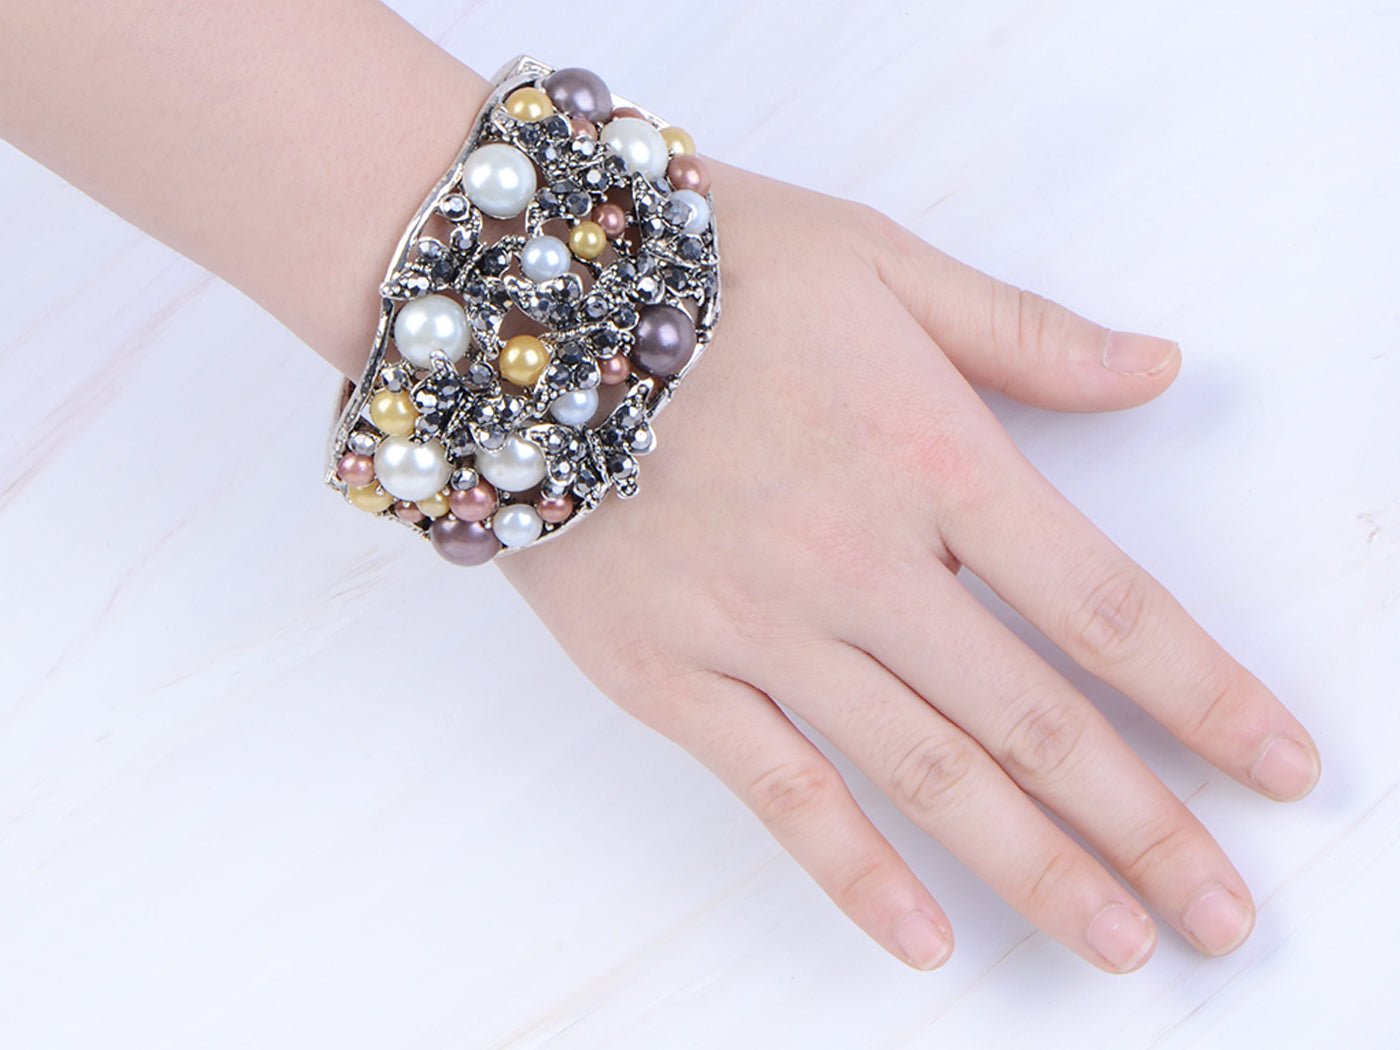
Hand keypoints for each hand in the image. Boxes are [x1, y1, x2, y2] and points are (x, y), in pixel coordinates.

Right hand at [497, 159, 1319, 972]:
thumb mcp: (881, 261)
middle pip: (1034, 719)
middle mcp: (862, 561)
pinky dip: (852, 872)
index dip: (1206, 697)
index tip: (1280, 771)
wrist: (519, 302)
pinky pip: (775, 790)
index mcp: (933, 453)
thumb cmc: (707, 262)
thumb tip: (1160, 368)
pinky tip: (925, 942)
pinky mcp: (666, 673)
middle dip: (1144, 824)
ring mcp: (759, 628)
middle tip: (1225, 916)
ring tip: (1120, 948)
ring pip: (923, 774)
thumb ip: (1025, 332)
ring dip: (1033, 869)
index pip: (1105, 606)